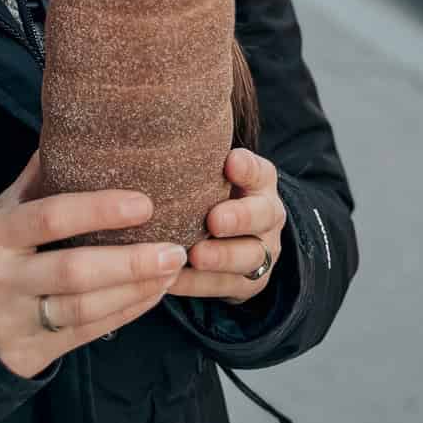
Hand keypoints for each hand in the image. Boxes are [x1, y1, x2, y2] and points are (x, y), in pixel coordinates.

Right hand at [0, 151, 189, 379]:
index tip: (145, 203)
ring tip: (171, 270)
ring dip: (135, 289)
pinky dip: (126, 313)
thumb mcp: (3, 211)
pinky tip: (152, 294)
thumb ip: (39, 177)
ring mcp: (13, 321)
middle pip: (73, 271)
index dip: (99, 210)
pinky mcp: (29, 354)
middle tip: (175, 249)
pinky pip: (87, 333)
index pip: (50, 217)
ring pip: (84, 309)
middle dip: (130, 261)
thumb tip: (82, 127)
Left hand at [170, 148, 286, 304]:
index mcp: (260, 181)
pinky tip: (172, 280)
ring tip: (195, 256)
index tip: (230, 162)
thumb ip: (198, 156)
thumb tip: (155, 135)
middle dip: (239, 218)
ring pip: (248, 257)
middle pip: (261, 216)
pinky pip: (224, 286)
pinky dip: (198, 284)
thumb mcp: (211, 169)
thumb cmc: (210, 190)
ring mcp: (261, 251)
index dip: (247, 168)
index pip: (259, 170)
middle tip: (214, 220)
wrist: (236, 234)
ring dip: (220, 257)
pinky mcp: (247, 283)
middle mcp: (267, 215)